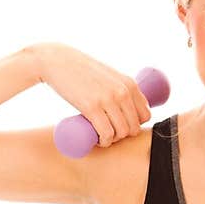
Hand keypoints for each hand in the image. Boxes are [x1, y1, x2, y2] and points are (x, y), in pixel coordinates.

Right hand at [30, 42, 151, 146]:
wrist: (58, 61)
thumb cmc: (84, 71)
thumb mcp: (110, 76)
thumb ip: (123, 89)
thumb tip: (135, 108)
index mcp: (129, 84)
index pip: (145, 116)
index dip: (134, 124)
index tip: (121, 124)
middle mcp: (122, 91)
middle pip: (134, 128)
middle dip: (123, 135)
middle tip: (109, 132)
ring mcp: (107, 100)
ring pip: (121, 133)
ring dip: (112, 139)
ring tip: (102, 135)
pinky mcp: (92, 107)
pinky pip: (106, 135)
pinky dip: (103, 142)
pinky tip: (97, 140)